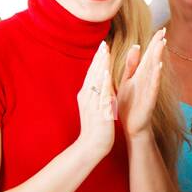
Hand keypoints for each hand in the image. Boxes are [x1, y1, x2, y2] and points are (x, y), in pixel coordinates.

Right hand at [76, 42, 115, 161]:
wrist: (91, 147)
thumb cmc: (96, 128)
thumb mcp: (96, 107)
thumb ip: (98, 95)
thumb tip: (102, 83)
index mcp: (87, 96)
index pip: (92, 74)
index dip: (98, 61)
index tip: (103, 47)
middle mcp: (87, 97)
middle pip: (92, 74)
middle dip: (98, 59)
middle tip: (103, 44)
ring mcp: (91, 104)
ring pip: (95, 81)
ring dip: (100, 66)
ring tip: (105, 52)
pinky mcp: (97, 112)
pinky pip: (99, 95)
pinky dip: (102, 83)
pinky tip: (105, 74)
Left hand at [115, 29, 165, 138]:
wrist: (132, 127)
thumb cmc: (129, 105)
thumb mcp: (127, 81)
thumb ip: (131, 65)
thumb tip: (136, 46)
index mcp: (140, 75)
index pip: (148, 56)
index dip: (154, 43)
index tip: (160, 29)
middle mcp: (146, 81)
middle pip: (153, 60)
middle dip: (158, 46)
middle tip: (164, 31)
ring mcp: (149, 90)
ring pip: (154, 71)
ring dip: (158, 57)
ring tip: (161, 44)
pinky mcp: (148, 100)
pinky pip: (153, 87)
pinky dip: (156, 77)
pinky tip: (158, 68)